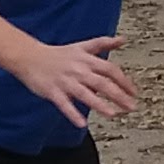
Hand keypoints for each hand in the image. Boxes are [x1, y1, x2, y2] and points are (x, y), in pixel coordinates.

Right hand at [14, 34, 138, 127]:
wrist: (29, 57)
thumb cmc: (58, 54)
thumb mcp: (82, 46)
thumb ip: (103, 44)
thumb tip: (122, 40)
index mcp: (86, 59)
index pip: (110, 69)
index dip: (124, 81)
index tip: (134, 93)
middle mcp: (78, 70)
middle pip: (102, 83)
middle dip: (118, 95)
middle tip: (131, 107)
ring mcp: (65, 81)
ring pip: (85, 94)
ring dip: (99, 104)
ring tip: (113, 114)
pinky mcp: (52, 91)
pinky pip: (64, 104)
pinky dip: (73, 113)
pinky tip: (82, 123)